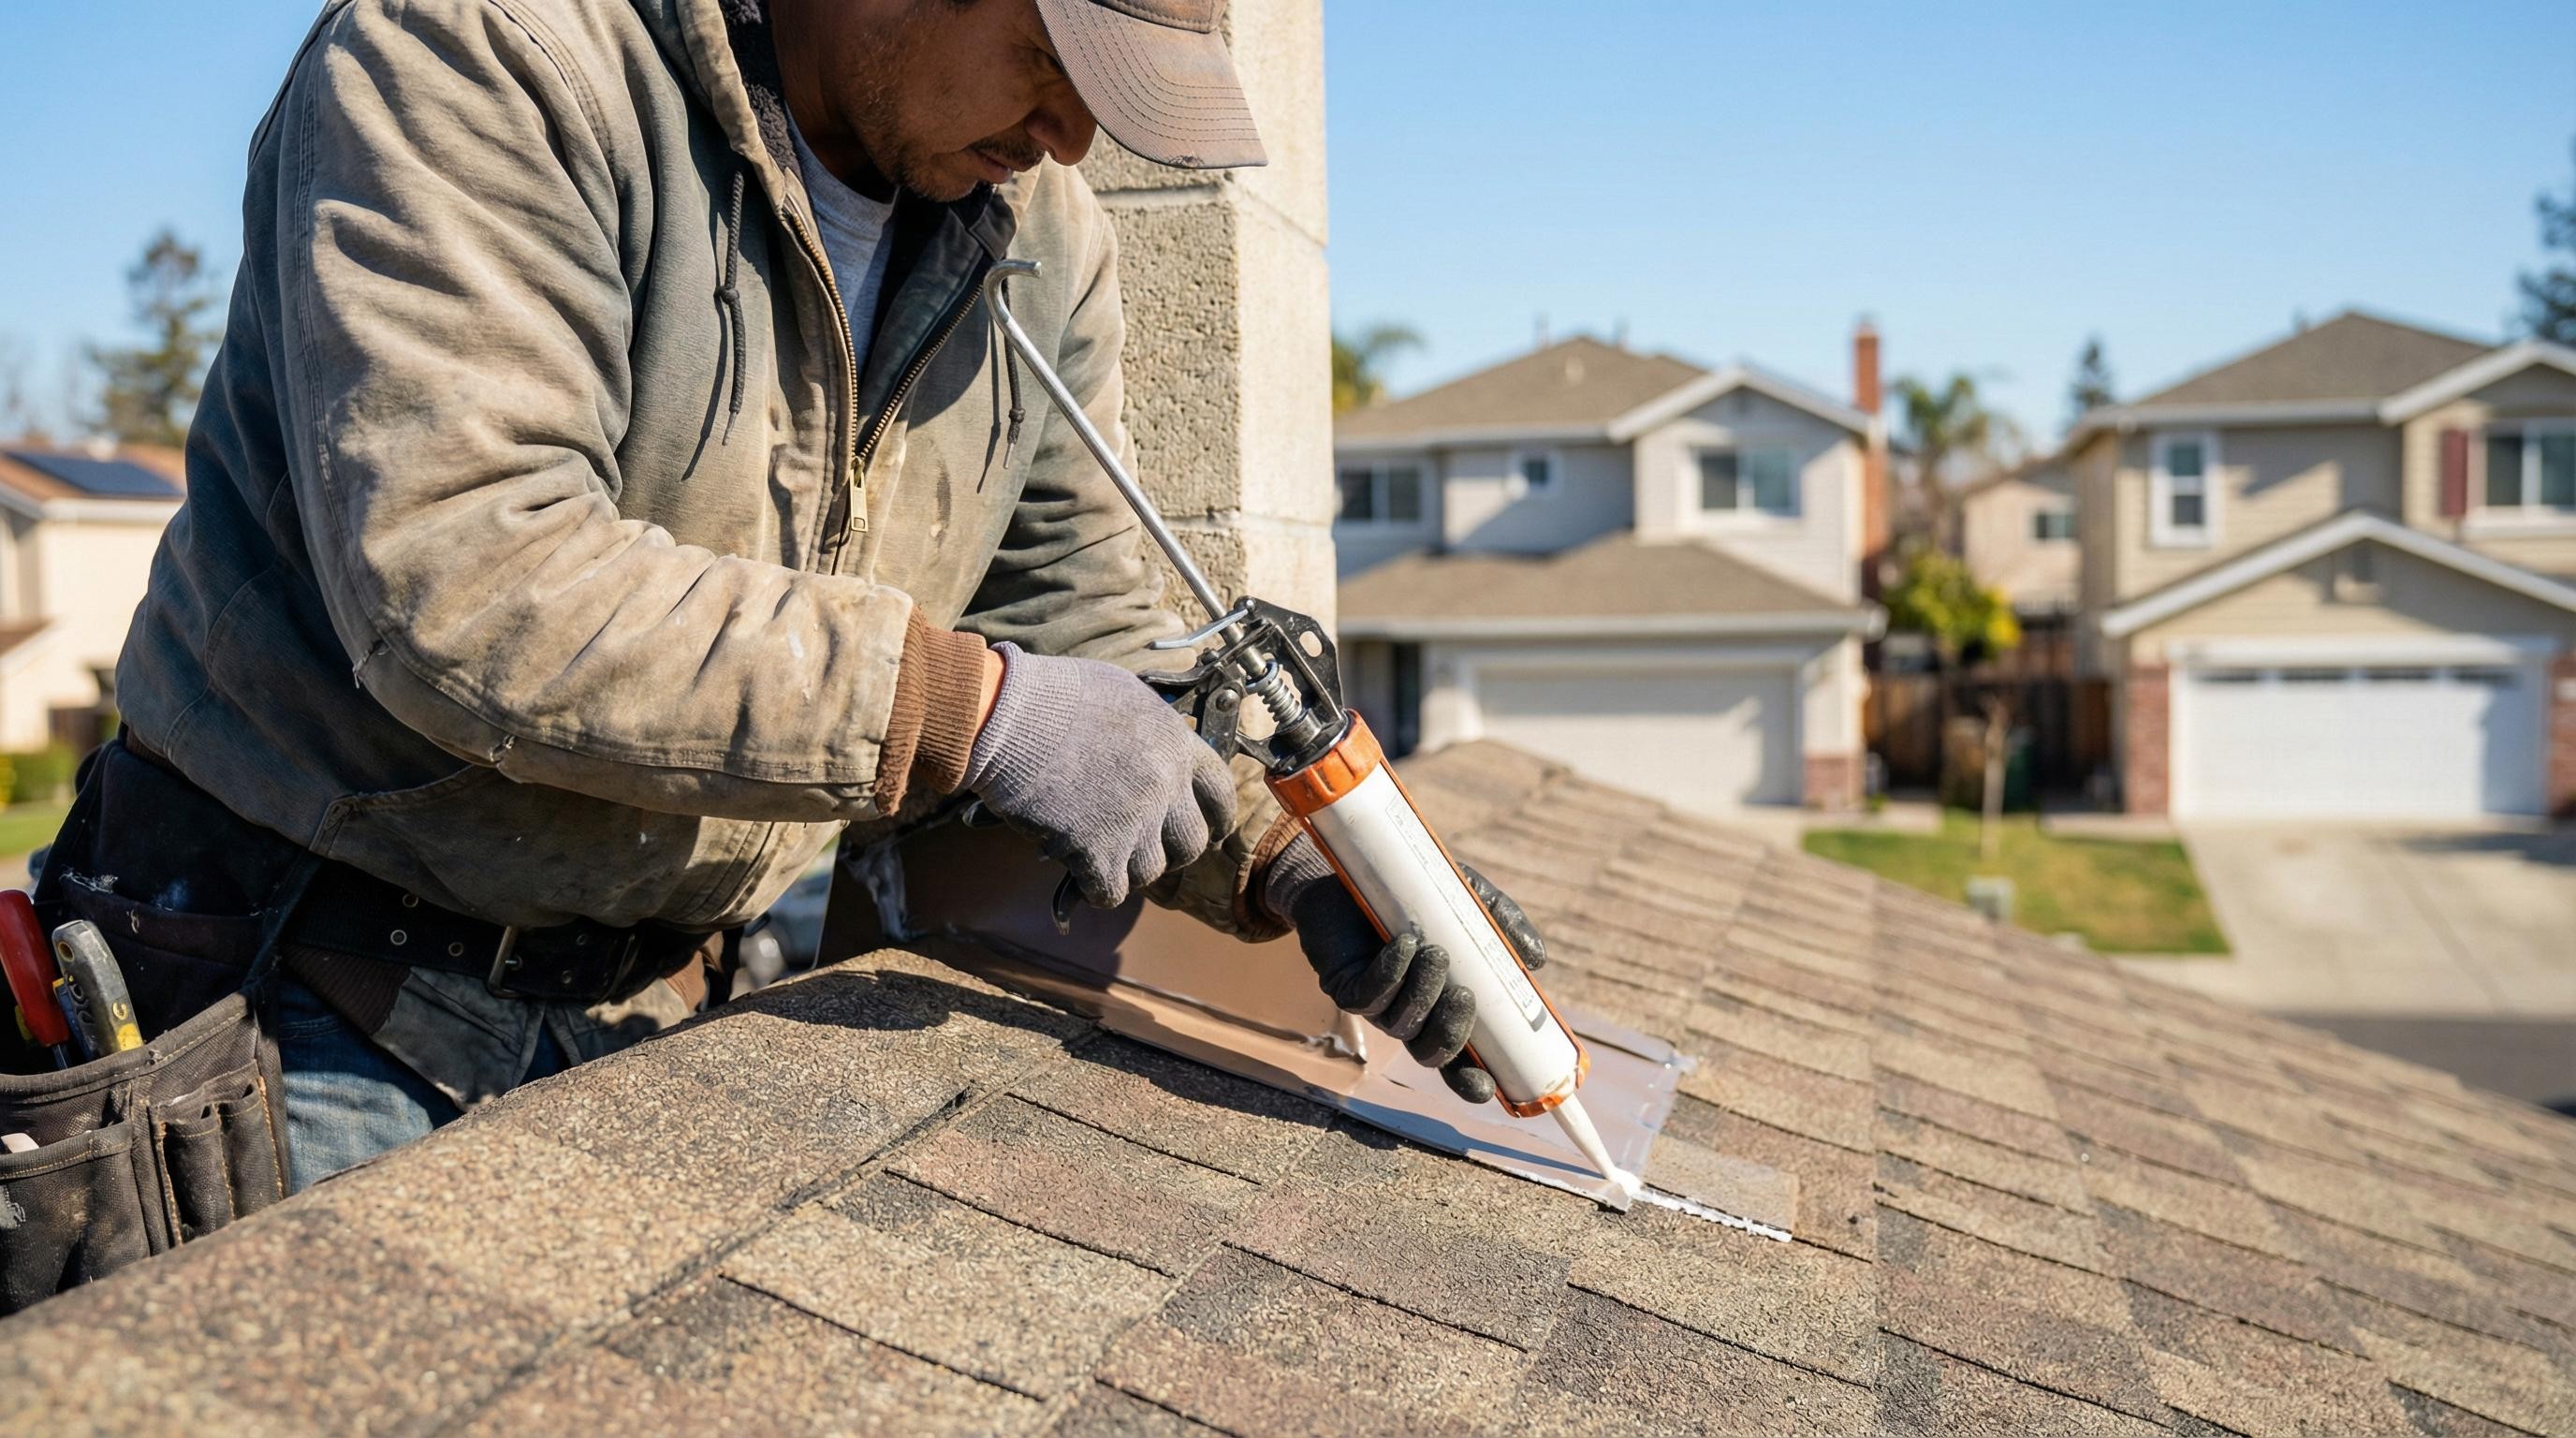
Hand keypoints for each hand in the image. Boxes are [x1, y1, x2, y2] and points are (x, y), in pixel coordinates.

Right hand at [964, 644, 1235, 906]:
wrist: (1007, 715)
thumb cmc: (1055, 695)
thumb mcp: (1124, 694)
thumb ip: (1152, 730)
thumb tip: (1162, 751)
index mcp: (1177, 744)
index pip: (1221, 795)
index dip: (1216, 818)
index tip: (1210, 830)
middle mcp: (1165, 785)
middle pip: (1191, 843)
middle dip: (1169, 849)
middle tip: (1143, 845)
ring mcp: (1133, 820)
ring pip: (1150, 871)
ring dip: (1127, 867)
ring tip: (1102, 851)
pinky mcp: (1097, 850)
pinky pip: (1110, 891)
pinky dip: (1095, 887)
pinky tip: (1080, 872)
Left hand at [1260, 836, 1548, 1103]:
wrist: (1359, 868)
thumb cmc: (1420, 892)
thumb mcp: (1470, 901)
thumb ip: (1504, 924)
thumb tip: (1535, 959)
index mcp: (1443, 1009)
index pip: (1459, 1061)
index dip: (1470, 1081)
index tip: (1488, 1087)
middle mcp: (1410, 1016)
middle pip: (1431, 1054)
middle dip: (1452, 1033)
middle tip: (1465, 994)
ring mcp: (1377, 1006)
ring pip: (1402, 1025)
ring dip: (1423, 993)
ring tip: (1436, 950)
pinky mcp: (1344, 986)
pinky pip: (1368, 997)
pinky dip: (1391, 973)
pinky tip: (1404, 943)